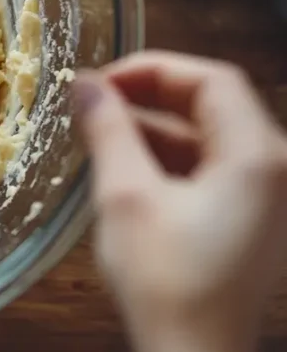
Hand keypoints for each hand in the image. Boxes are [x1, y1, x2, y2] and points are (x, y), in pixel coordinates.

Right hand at [74, 52, 286, 351]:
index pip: (210, 79)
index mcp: (258, 156)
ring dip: (153, 129)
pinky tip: (123, 166)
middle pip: (213, 106)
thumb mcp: (125, 195)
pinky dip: (167, 160)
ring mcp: (267, 197)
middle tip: (93, 102)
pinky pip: (211, 169)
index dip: (151, 70)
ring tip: (97, 133)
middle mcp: (275, 169)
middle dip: (149, 97)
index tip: (98, 82)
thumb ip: (108, 130)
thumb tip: (84, 84)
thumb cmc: (165, 281)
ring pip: (209, 138)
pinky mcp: (251, 221)